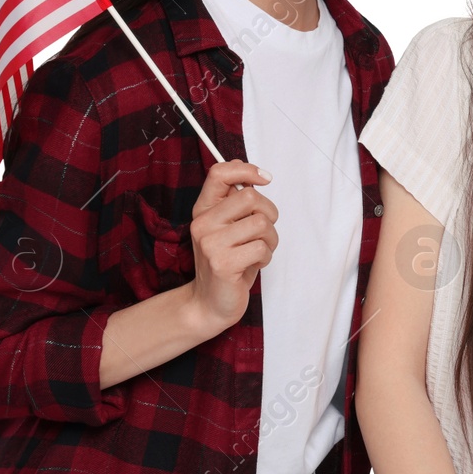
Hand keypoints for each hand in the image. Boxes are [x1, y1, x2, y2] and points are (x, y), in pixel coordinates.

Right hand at [187, 160, 278, 333]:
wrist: (209, 303)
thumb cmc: (227, 262)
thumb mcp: (229, 227)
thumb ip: (237, 203)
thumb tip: (256, 175)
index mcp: (204, 210)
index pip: (219, 173)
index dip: (246, 170)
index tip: (265, 179)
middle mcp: (203, 223)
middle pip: (251, 197)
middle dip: (269, 214)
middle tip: (262, 233)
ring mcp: (211, 244)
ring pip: (261, 223)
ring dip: (270, 239)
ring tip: (257, 251)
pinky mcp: (223, 264)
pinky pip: (262, 248)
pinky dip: (266, 257)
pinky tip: (252, 265)